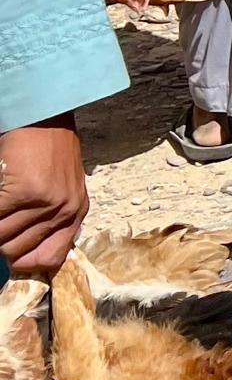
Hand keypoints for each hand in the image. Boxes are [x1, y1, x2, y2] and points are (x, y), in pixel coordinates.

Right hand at [0, 118, 87, 273]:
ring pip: (2, 239)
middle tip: (3, 220)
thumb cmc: (49, 151)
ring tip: (2, 206)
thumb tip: (22, 252)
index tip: (11, 252)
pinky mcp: (24, 192)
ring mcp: (46, 202)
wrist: (45, 118)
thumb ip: (50, 218)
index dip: (24, 261)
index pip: (50, 259)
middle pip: (17, 252)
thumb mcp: (62, 187)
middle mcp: (66, 211)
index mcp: (76, 213)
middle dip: (1, 241)